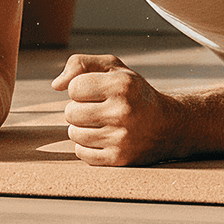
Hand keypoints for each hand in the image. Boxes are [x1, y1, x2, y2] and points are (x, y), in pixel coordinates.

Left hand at [52, 54, 175, 166]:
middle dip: (78, 109)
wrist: (167, 125)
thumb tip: (56, 85)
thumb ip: (81, 64)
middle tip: (96, 109)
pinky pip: (82, 154)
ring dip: (81, 128)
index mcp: (122, 85)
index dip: (79, 89)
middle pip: (70, 112)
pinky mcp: (119, 159)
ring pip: (74, 134)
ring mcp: (121, 138)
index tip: (94, 91)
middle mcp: (122, 111)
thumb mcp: (114, 68)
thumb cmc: (133, 93)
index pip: (74, 88)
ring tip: (99, 123)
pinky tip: (102, 138)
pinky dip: (86, 147)